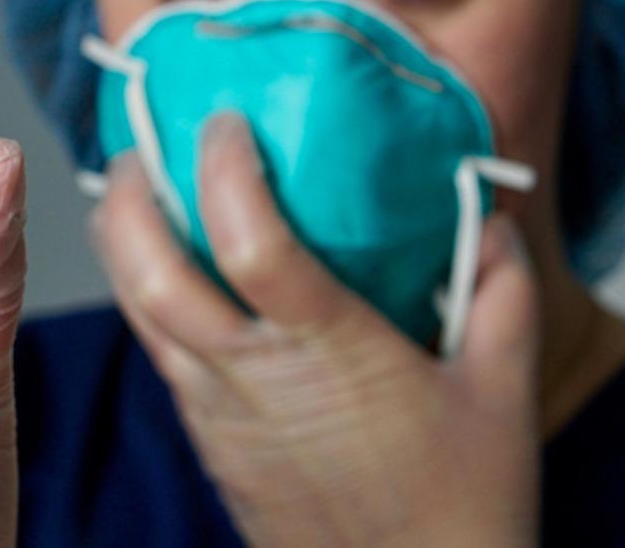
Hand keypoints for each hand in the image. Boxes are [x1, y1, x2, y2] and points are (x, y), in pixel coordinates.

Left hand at [92, 113, 537, 546]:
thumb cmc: (461, 503)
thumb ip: (501, 289)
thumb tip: (485, 217)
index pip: (251, 241)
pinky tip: (165, 272)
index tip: (225, 122)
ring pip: (137, 314)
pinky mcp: (205, 439)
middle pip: (151, 275)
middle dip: (127, 198)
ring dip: (120, 246)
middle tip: (135, 147)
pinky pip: (156, 353)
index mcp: (329, 352)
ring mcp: (216, 412)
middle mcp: (252, 378)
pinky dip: (144, 298)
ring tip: (130, 193)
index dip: (225, 168)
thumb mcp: (504, 387)